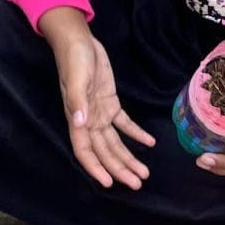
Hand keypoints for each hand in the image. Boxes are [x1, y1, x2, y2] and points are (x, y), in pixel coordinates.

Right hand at [40, 8, 153, 190]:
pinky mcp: (110, 103)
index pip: (85, 150)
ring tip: (144, 172)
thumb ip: (78, 102)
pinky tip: (149, 143)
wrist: (79, 41)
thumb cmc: (74, 59)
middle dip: (120, 169)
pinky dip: (135, 134)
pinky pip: (124, 124)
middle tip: (137, 183)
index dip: (96, 168)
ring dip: (129, 157)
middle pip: (104, 152)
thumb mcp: (77, 78)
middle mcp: (88, 121)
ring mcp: (100, 113)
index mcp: (77, 118)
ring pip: (115, 142)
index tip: (109, 183)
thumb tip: (79, 125)